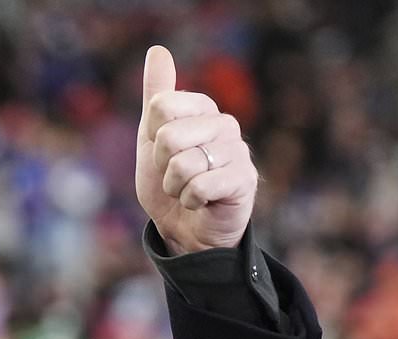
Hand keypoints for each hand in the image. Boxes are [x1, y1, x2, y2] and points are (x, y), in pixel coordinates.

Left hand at [135, 46, 256, 254]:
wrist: (185, 229)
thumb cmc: (169, 183)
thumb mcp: (151, 139)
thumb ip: (156, 95)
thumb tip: (158, 50)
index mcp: (202, 109)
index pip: (160, 106)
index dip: (152, 138)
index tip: (161, 152)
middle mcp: (224, 124)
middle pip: (169, 136)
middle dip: (162, 166)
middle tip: (175, 176)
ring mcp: (238, 151)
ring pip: (183, 165)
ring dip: (175, 187)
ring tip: (189, 190)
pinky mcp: (245, 179)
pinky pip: (200, 186)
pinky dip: (190, 200)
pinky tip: (201, 202)